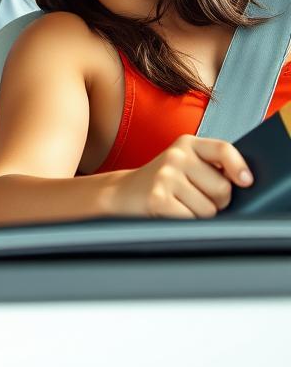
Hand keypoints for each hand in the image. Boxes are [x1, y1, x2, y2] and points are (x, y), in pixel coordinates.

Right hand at [115, 134, 252, 218]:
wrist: (122, 193)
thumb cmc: (162, 183)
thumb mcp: (185, 164)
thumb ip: (212, 166)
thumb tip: (243, 182)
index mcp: (187, 144)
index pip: (223, 150)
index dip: (239, 167)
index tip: (245, 181)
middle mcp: (176, 156)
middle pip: (222, 188)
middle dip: (217, 201)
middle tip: (196, 197)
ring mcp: (165, 176)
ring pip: (209, 209)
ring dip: (199, 215)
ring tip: (180, 204)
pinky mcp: (158, 198)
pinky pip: (192, 220)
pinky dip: (186, 222)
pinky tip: (171, 212)